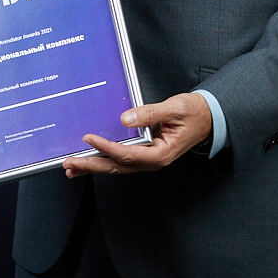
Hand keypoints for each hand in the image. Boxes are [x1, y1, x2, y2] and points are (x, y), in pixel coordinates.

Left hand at [62, 93, 212, 175]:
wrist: (207, 118)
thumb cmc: (193, 113)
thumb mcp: (174, 109)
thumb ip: (150, 114)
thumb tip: (126, 118)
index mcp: (161, 154)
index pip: (128, 154)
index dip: (107, 147)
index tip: (90, 138)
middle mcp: (153, 161)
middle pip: (117, 166)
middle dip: (92, 165)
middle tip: (70, 164)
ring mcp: (148, 160)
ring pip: (117, 166)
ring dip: (94, 167)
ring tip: (71, 168)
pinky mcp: (144, 155)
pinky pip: (121, 161)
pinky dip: (103, 161)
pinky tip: (88, 162)